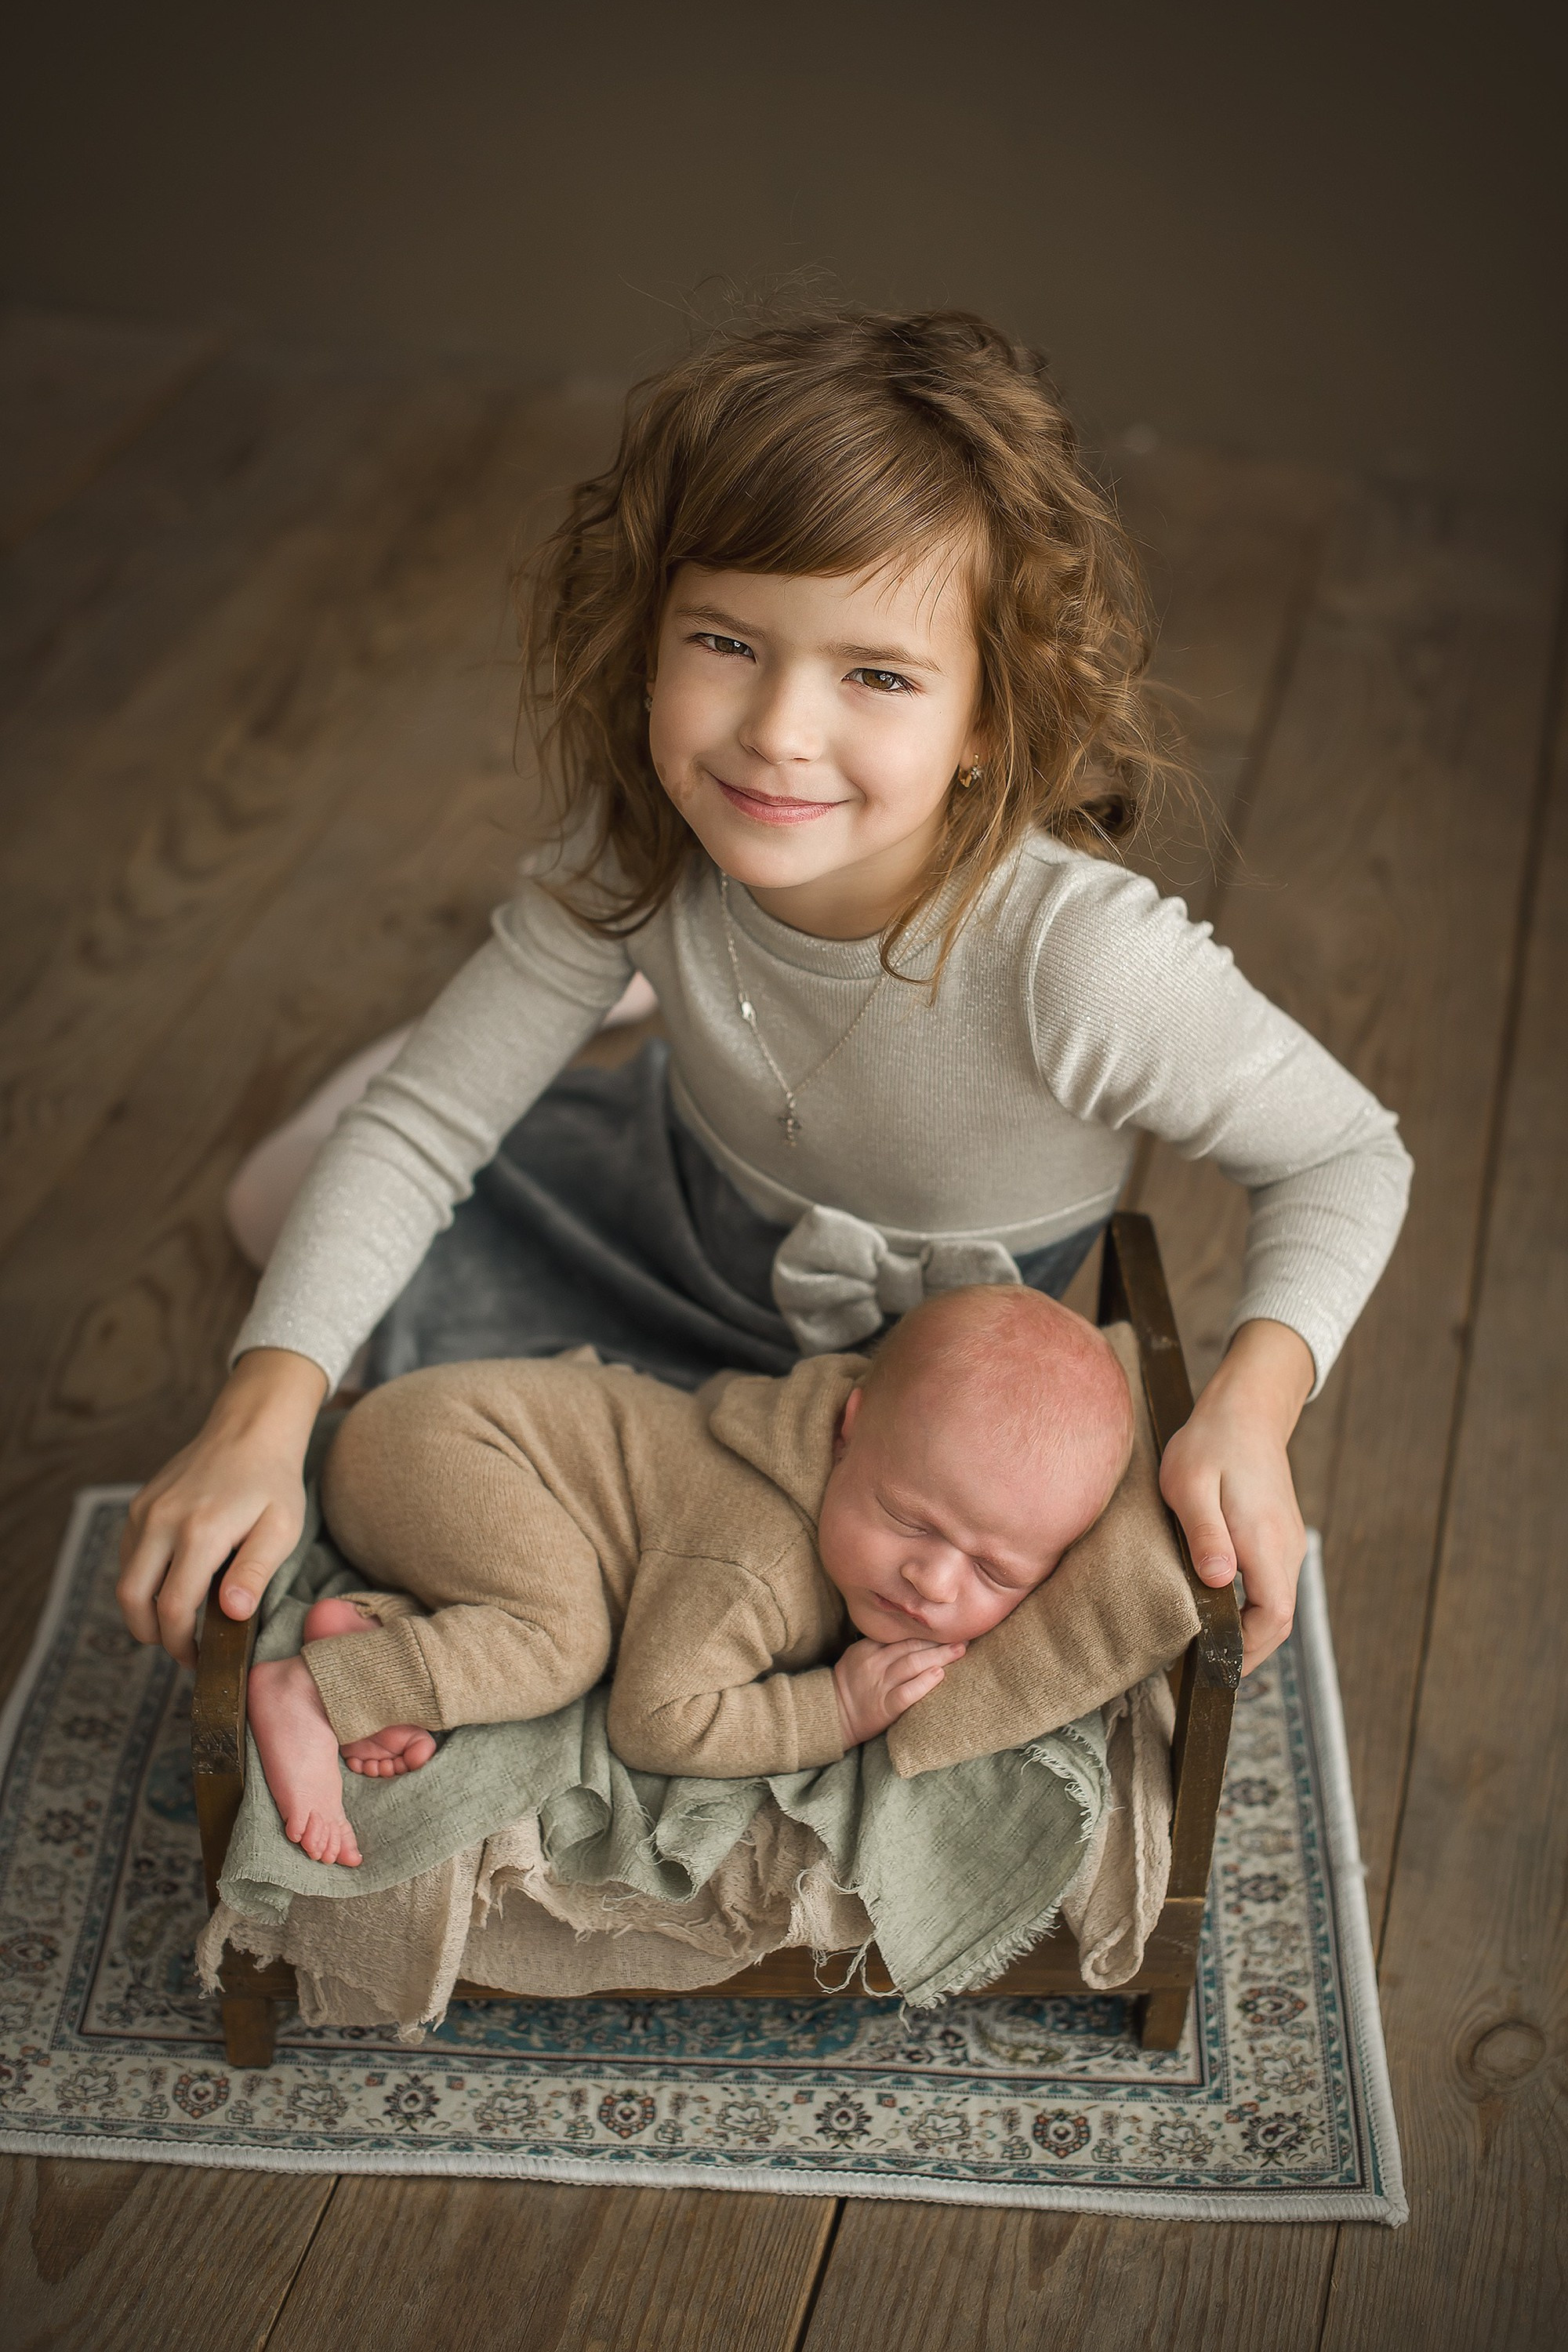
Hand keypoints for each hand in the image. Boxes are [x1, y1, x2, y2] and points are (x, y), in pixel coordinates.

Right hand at [116, 1348, 328, 1667]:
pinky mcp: (139, 1505)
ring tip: (179, 1621)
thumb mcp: (282, 1529)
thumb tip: (231, 1614)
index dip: (181, 1645)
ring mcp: (145, 1511)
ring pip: (125, 1580)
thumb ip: (255, 1573)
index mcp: (200, 1532)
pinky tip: (173, 1584)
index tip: (200, 1658)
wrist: (250, 1429)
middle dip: (152, 1635)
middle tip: (183, 1648)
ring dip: (144, 1610)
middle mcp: (162, 1521)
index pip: (172, 1609)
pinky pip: (128, 1556)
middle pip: (132, 1601)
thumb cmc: (273, 1483)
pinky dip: (142, 1581)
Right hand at [833, 1635, 965, 1745]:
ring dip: (939, 1656)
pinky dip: (924, 1682)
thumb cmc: (850, 1684)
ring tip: (959, 1650)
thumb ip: (881, 1644)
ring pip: (912, 1664)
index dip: (926, 1630)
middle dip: (939, 1640)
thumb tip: (912, 1632)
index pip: (902, 1634)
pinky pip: (906, 1693)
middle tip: (963, 1636)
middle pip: (911, 1646)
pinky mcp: (884, 1707)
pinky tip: (939, 1674)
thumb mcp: (858, 1655)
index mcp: (868, 1648)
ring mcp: (879, 1685)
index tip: (946, 1626)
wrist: (832, 1714)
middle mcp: (874, 1663)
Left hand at [1158, 1318, 1312, 1674]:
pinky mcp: (1279, 1536)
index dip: (1249, 1649)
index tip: (1214, 1665)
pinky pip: (1272, 1585)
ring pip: (1277, 1604)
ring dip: (1249, 1629)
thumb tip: (1219, 1580)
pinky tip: (1219, 1608)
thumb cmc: (1211, 1444)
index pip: (1273, 1616)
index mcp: (1265, 1542)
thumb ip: (1205, 1534)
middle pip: (1279, 1619)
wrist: (1245, 1409)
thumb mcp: (1191, 1485)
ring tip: (1207, 1643)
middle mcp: (1286, 1549)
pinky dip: (1252, 1607)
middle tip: (1203, 1666)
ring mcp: (1287, 1543)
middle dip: (1247, 1649)